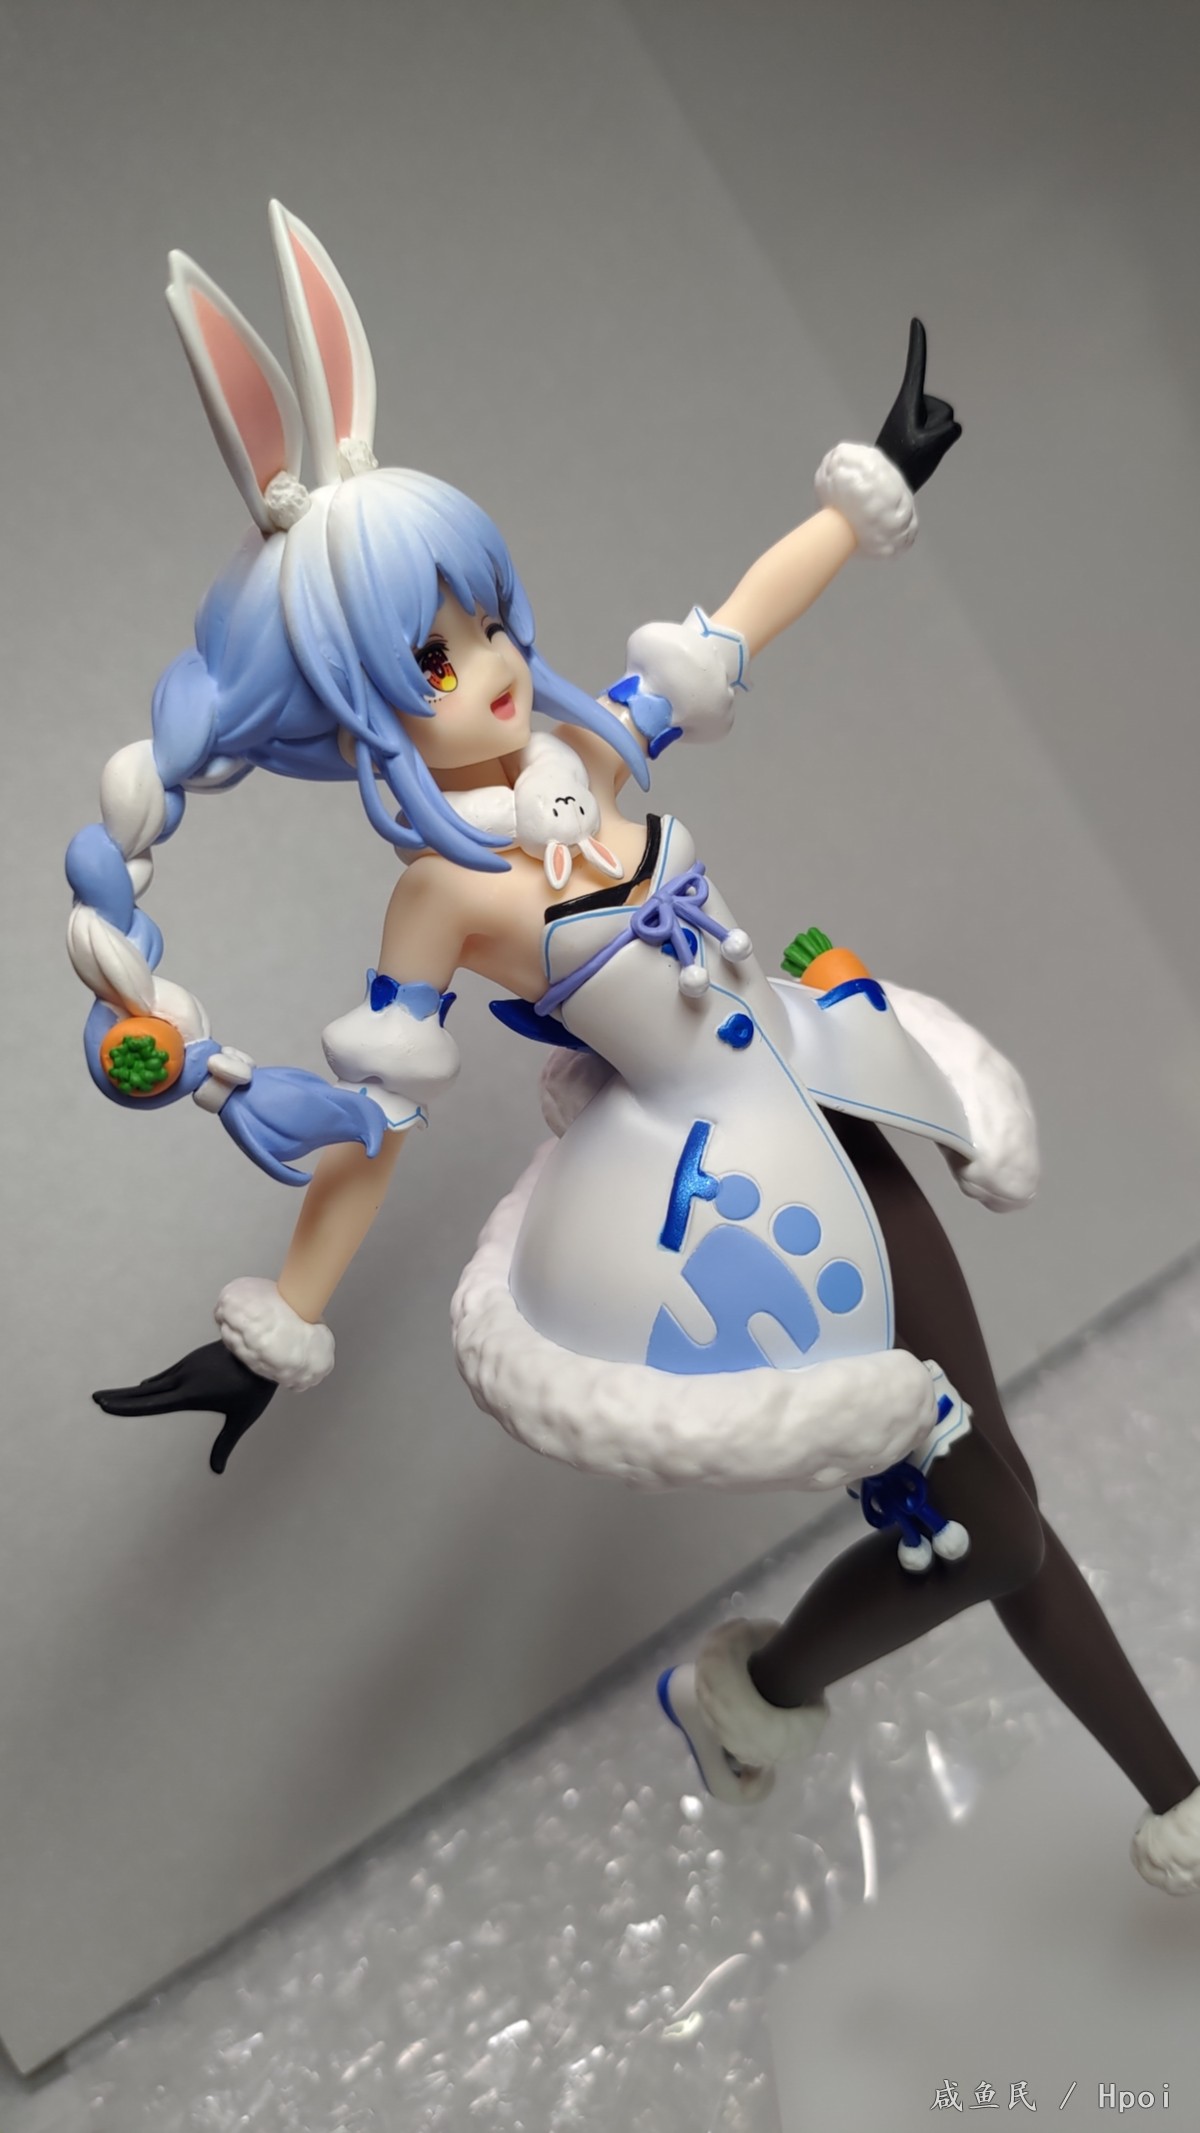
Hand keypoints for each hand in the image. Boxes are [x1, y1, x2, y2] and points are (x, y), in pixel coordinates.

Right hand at [94, 1341, 277, 1474]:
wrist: (263, 1351)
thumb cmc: (253, 1388)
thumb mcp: (240, 1419)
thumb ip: (225, 1444)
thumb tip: (218, 1470)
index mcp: (190, 1394)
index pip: (150, 1403)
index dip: (125, 1405)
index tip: (104, 1405)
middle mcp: (183, 1378)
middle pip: (143, 1390)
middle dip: (119, 1396)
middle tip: (95, 1398)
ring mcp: (187, 1366)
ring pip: (154, 1381)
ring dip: (134, 1389)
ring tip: (114, 1396)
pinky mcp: (193, 1359)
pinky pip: (167, 1374)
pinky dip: (153, 1382)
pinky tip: (146, 1385)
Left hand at [874, 319, 960, 492]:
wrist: (884, 484)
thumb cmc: (903, 464)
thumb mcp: (931, 446)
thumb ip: (950, 430)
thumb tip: (951, 428)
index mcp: (908, 400)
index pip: (916, 365)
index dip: (918, 344)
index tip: (916, 322)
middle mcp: (912, 404)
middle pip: (944, 410)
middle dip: (937, 428)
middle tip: (916, 447)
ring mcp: (915, 418)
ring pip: (942, 424)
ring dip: (934, 440)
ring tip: (914, 453)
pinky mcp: (916, 430)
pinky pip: (940, 433)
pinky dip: (934, 445)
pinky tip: (920, 456)